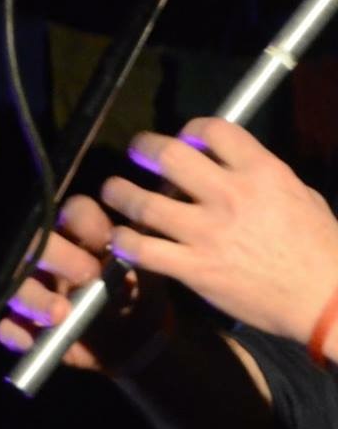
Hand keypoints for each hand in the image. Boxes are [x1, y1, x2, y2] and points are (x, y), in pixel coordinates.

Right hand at [0, 194, 167, 374]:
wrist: (140, 345)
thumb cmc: (143, 298)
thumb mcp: (150, 275)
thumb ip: (138, 257)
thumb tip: (128, 241)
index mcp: (84, 239)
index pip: (74, 213)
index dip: (84, 222)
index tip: (107, 241)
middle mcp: (53, 260)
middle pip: (37, 245)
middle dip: (58, 256)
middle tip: (88, 275)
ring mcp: (34, 292)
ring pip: (16, 286)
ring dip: (35, 299)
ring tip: (60, 314)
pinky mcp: (25, 326)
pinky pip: (7, 327)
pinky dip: (16, 333)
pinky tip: (32, 340)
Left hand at [99, 118, 337, 348]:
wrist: (324, 299)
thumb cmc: (319, 248)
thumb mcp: (299, 195)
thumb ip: (262, 178)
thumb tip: (234, 168)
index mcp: (262, 172)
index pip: (213, 131)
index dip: (190, 129)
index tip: (181, 137)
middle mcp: (230, 196)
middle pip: (169, 156)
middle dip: (144, 147)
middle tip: (136, 151)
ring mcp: (208, 233)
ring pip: (144, 203)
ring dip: (120, 193)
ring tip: (112, 190)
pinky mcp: (194, 268)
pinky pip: (143, 250)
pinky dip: (124, 241)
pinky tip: (118, 237)